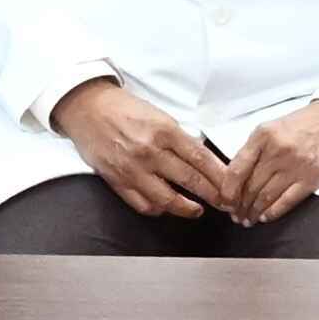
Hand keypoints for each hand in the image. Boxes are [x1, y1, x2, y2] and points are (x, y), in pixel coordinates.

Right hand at [52, 78, 237, 218]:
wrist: (87, 109)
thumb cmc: (125, 109)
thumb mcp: (158, 115)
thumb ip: (179, 138)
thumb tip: (202, 159)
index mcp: (164, 131)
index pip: (200, 158)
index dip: (219, 176)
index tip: (232, 186)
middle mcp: (150, 151)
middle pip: (189, 180)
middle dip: (212, 195)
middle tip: (225, 204)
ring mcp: (133, 169)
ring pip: (167, 199)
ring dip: (186, 208)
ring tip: (197, 210)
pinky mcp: (116, 181)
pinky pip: (142, 204)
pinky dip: (157, 209)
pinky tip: (166, 208)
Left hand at [215, 100, 318, 223]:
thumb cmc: (312, 121)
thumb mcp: (278, 124)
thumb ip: (259, 146)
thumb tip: (241, 172)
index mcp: (264, 134)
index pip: (236, 168)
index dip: (227, 189)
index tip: (224, 200)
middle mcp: (277, 150)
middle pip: (249, 186)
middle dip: (239, 204)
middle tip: (235, 214)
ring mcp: (295, 166)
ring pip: (265, 196)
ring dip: (253, 211)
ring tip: (248, 219)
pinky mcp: (312, 178)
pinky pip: (286, 201)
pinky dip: (273, 212)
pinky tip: (266, 216)